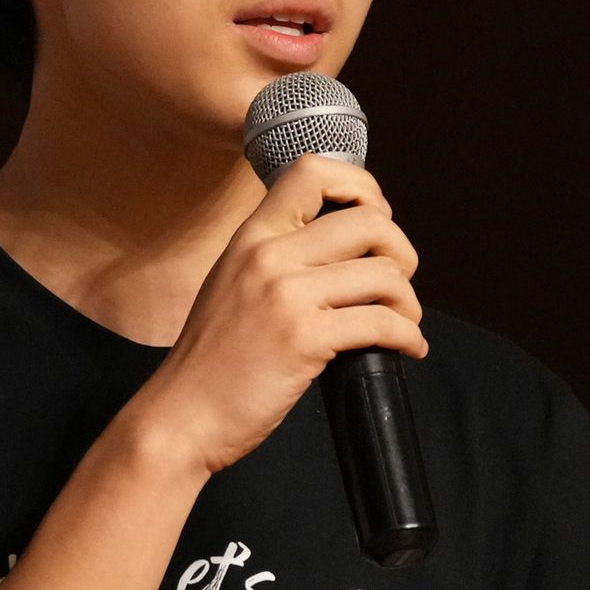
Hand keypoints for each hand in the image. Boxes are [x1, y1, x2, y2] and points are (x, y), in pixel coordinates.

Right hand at [134, 152, 426, 478]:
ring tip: (403, 323)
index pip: (312, 172)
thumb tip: (339, 255)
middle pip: (369, 222)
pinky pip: (382, 323)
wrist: (181, 417)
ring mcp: (286, 296)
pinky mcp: (304, 339)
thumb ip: (273, 261)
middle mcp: (268, 255)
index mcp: (250, 237)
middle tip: (397, 285)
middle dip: (401, 252)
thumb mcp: (231, 287)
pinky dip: (408, 337)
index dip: (361, 188)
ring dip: (408, 302)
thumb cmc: (209, 364)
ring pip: (384, 273)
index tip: (376, 220)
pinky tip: (406, 349)